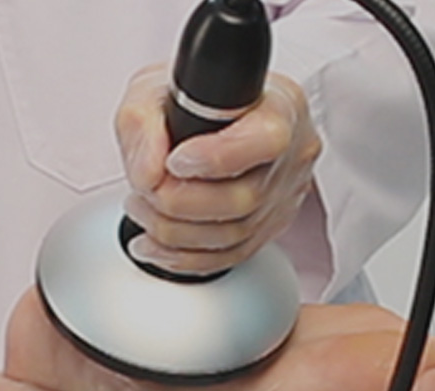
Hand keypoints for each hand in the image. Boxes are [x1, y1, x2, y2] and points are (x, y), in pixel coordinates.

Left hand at [116, 65, 321, 273]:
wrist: (207, 116)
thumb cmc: (192, 99)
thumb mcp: (155, 89)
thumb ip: (143, 123)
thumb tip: (148, 174)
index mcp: (279, 107)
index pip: (266, 139)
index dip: (217, 158)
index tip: (175, 162)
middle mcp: (291, 154)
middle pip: (244, 197)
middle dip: (179, 201)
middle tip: (145, 189)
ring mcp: (284, 195)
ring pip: (235, 234)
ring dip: (174, 231)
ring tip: (143, 209)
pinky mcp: (270, 226)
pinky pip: (231, 256)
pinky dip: (185, 257)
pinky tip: (157, 244)